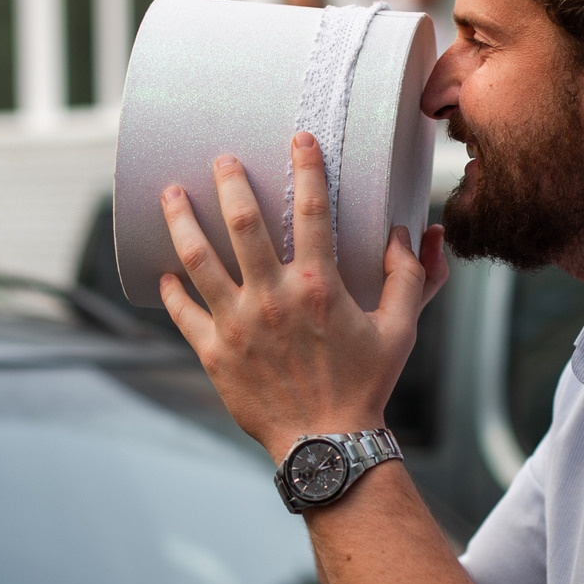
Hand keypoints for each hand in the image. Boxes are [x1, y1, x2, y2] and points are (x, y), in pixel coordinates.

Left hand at [159, 132, 447, 460]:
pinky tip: (164, 271)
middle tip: (220, 159)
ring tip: (170, 194)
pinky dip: (171, 290)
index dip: (305, 167)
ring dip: (181, 221)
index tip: (297, 140)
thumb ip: (409, 277)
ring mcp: (237, 324)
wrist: (327, 444)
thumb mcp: (400, 330)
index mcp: (318, 285)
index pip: (310, 209)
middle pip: (241, 222)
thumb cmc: (366, 386)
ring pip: (198, 259)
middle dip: (229, 181)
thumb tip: (418, 233)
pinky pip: (183, 313)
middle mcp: (272, 297)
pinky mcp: (214, 353)